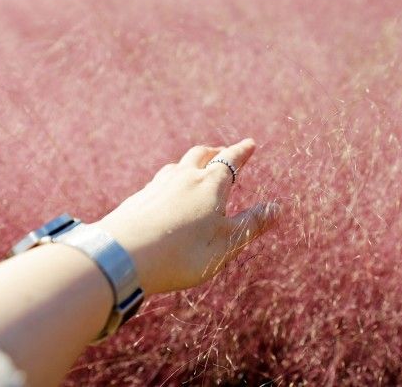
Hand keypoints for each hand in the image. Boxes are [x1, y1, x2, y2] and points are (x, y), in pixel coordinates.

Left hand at [97, 138, 279, 295]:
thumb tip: (278, 207)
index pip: (230, 161)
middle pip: (200, 155)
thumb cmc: (181, 253)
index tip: (249, 144)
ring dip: (189, 164)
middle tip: (223, 151)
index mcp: (210, 185)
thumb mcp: (225, 244)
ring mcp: (157, 187)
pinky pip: (157, 183)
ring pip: (176, 167)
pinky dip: (169, 181)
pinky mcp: (137, 200)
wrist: (123, 257)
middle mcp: (183, 178)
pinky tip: (164, 193)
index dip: (241, 152)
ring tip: (194, 169)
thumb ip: (251, 225)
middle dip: (215, 151)